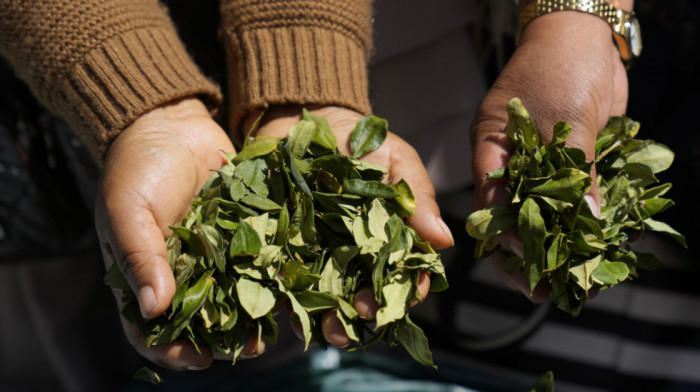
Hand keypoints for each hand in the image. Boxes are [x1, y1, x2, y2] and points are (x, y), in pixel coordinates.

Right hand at [95, 98, 261, 369]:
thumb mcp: (128, 210)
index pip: (151, 329)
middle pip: (201, 321)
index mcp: (144, 274)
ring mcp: (213, 254)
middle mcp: (181, 271)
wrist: (171, 124)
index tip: (201, 360)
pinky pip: (255, 261)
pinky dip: (270, 277)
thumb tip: (153, 310)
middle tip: (253, 348)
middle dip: (226, 341)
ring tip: (275, 327)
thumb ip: (139, 257)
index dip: (174, 350)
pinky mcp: (240, 232)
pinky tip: (289, 287)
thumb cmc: (136, 167)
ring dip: (253, 316)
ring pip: (234, 298)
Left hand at [244, 105, 452, 346]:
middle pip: (365, 295)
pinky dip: (288, 300)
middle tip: (355, 321)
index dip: (402, 293)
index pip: (404, 274)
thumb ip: (417, 197)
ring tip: (328, 332)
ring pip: (328, 299)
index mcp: (389, 237)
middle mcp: (356, 254)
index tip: (392, 302)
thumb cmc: (360, 141)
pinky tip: (290, 312)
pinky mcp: (283, 250)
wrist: (304, 121)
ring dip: (329, 320)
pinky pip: (286, 281)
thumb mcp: (396, 161)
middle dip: (362, 315)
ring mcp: (319, 255)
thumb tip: (445, 241)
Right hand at [470, 12, 627, 299]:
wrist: (587, 34)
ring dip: (558, 245)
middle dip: (526, 254)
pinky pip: (570, 199)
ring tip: (575, 280)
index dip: (502, 233)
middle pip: (510, 217)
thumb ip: (576, 169)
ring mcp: (537, 162)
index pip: (488, 199)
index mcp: (490, 146)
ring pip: (541, 214)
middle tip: (544, 289)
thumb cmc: (563, 64)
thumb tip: (589, 220)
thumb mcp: (568, 117)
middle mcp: (509, 160)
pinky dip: (583, 222)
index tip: (524, 259)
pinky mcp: (566, 162)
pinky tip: (596, 248)